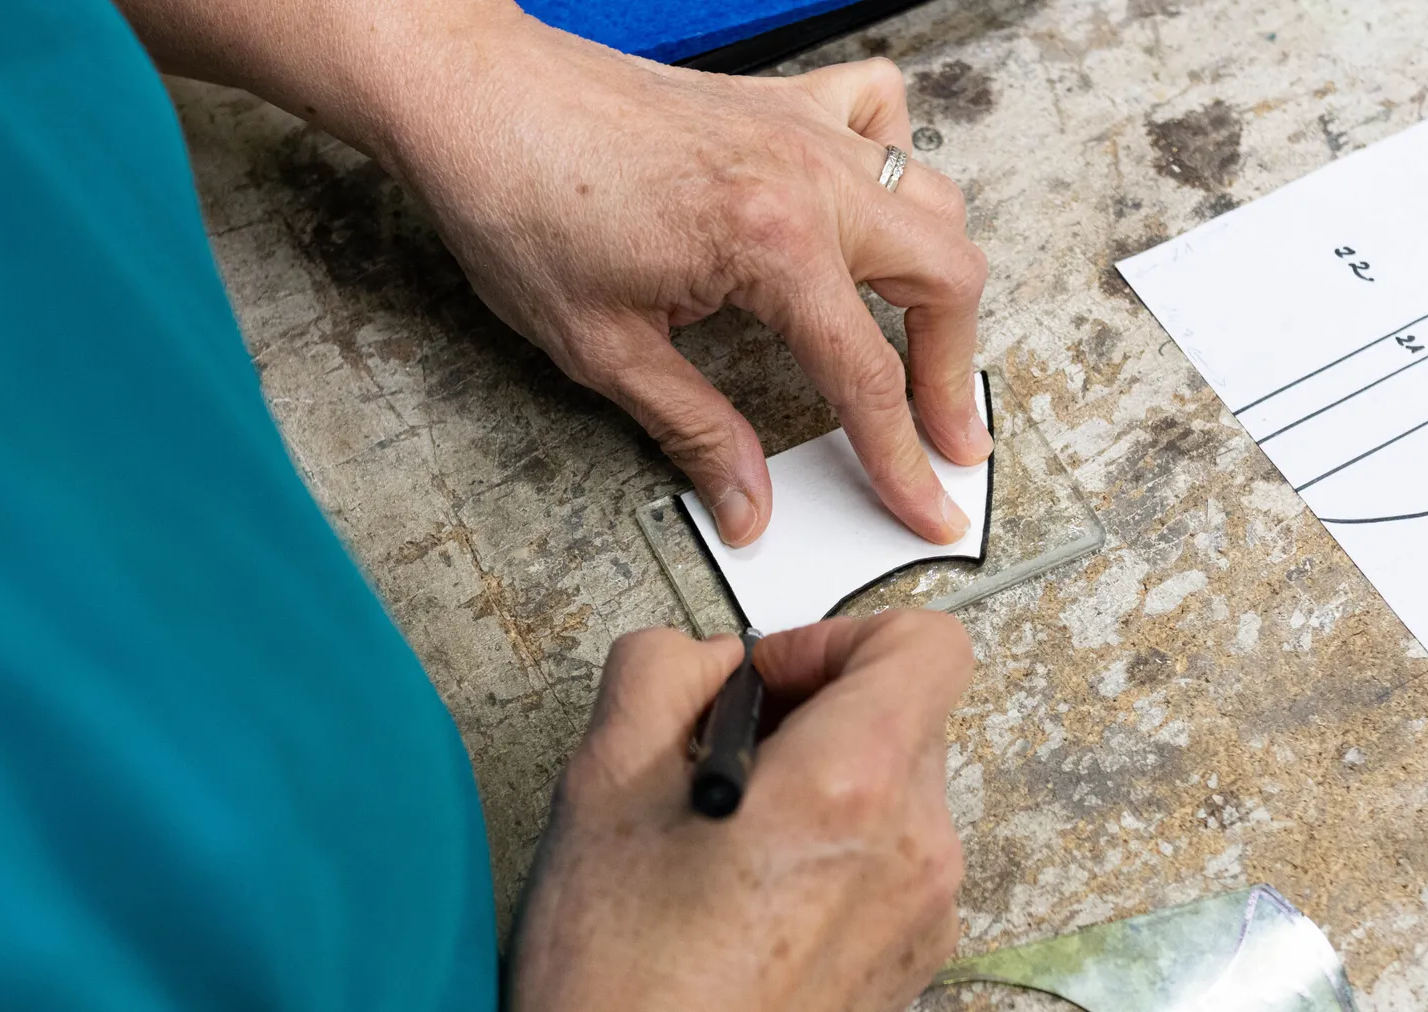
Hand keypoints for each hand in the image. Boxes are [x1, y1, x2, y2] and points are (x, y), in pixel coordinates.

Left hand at [379, 8, 990, 546]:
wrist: (472, 98)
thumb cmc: (518, 203)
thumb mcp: (604, 349)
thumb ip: (695, 430)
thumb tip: (746, 503)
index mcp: (771, 242)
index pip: (866, 376)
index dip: (903, 458)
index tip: (929, 504)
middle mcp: (807, 175)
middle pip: (946, 278)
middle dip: (955, 374)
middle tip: (944, 438)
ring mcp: (801, 128)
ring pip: (934, 197)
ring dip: (940, 279)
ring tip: (920, 344)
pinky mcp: (779, 101)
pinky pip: (880, 113)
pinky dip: (895, 162)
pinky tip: (864, 209)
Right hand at [509, 612, 973, 1010]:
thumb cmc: (623, 982)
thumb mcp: (603, 783)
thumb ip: (663, 671)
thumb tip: (707, 659)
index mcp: (852, 786)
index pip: (927, 644)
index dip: (840, 636)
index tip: (772, 678)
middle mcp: (913, 849)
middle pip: (906, 715)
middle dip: (818, 711)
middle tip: (730, 755)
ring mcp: (922, 915)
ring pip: (897, 790)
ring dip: (822, 782)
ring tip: (729, 836)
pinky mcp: (910, 963)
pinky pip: (892, 862)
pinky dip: (835, 849)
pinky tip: (750, 893)